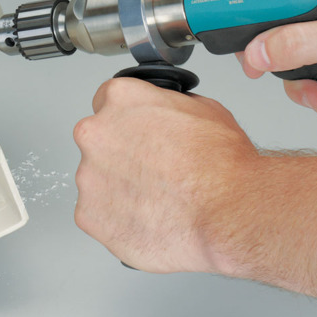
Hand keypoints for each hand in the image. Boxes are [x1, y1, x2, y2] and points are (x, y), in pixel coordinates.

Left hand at [73, 78, 258, 272]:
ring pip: (97, 179)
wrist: (227, 216)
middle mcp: (97, 134)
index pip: (107, 99)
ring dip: (120, 187)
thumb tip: (167, 113)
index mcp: (121, 99)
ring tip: (157, 198)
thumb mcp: (205, 109)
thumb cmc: (222, 166)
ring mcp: (89, 177)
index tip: (136, 132)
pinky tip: (149, 217)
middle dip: (121, 153)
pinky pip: (99, 213)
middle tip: (153, 169)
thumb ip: (170, 105)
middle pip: (99, 140)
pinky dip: (119, 218)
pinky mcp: (90, 215)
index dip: (127, 117)